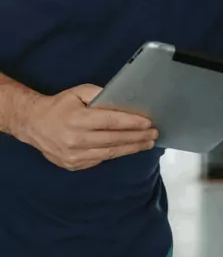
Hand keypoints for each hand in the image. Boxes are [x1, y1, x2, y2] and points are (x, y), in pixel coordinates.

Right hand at [18, 85, 157, 170]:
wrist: (33, 124)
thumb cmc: (59, 106)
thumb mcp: (78, 92)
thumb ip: (100, 94)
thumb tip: (123, 100)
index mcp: (77, 119)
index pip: (112, 122)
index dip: (132, 123)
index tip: (149, 123)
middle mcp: (75, 139)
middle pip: (114, 139)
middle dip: (138, 137)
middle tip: (154, 134)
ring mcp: (74, 155)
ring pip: (110, 153)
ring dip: (131, 148)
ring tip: (147, 143)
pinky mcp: (73, 164)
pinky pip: (100, 160)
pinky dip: (115, 154)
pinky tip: (127, 149)